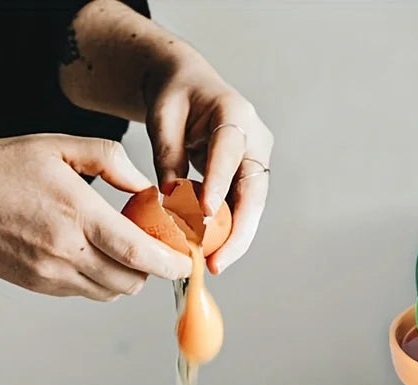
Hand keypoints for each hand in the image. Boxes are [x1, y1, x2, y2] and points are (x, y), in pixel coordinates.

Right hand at [0, 134, 190, 300]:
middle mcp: (66, 252)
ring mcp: (51, 275)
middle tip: (157, 249)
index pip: (139, 253)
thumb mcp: (58, 146)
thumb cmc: (1, 167)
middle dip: (152, 271)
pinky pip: (86, 294)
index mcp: (76, 214)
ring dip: (128, 278)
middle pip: (131, 281)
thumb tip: (145, 188)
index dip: (171, 264)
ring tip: (125, 250)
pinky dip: (101, 281)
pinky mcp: (40, 286)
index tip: (187, 262)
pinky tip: (94, 255)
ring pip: (111, 293)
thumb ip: (110, 161)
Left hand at [144, 60, 273, 273]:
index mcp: (234, 114)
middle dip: (237, 232)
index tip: (205, 215)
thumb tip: (172, 203)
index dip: (218, 184)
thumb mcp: (162, 118)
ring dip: (235, 239)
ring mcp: (255, 161)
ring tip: (213, 265)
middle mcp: (255, 140)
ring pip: (251, 208)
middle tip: (216, 262)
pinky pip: (241, 209)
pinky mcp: (248, 179)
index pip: (229, 152)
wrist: (189, 86)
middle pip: (253, 192)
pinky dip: (228, 232)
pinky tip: (212, 254)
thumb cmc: (175, 96)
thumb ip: (168, 157)